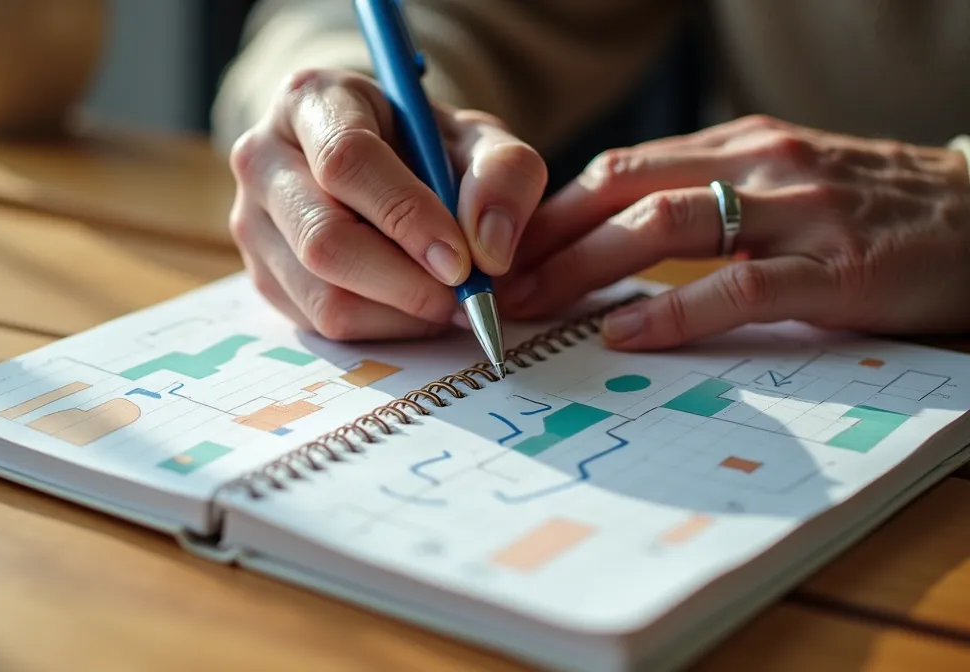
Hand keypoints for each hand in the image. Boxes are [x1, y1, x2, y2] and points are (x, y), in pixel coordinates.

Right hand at [227, 68, 547, 339]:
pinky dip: (381, 327)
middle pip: (323, 238)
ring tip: (446, 301)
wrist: (380, 164)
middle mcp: (262, 158)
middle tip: (464, 298)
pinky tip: (413, 305)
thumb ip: (502, 173)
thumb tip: (489, 249)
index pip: (346, 160)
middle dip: (406, 282)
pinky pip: (320, 324)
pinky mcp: (260, 276)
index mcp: (310, 100)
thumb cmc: (423, 146)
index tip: (460, 260)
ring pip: (322, 295)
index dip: (406, 215)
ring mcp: (251, 222)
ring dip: (400, 313)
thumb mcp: (475, 137)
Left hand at [502, 115, 969, 348]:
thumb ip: (705, 200)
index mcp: (736, 145)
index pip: (618, 170)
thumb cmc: (871, 212)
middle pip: (623, 190)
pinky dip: (672, 312)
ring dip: (583, 268)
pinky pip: (737, 287)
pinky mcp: (838, 266)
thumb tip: (608, 238)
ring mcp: (799, 210)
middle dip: (546, 240)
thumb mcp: (779, 186)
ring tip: (532, 307)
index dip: (549, 211)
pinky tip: (624, 334)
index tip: (498, 251)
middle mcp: (758, 163)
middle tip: (492, 286)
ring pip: (665, 227)